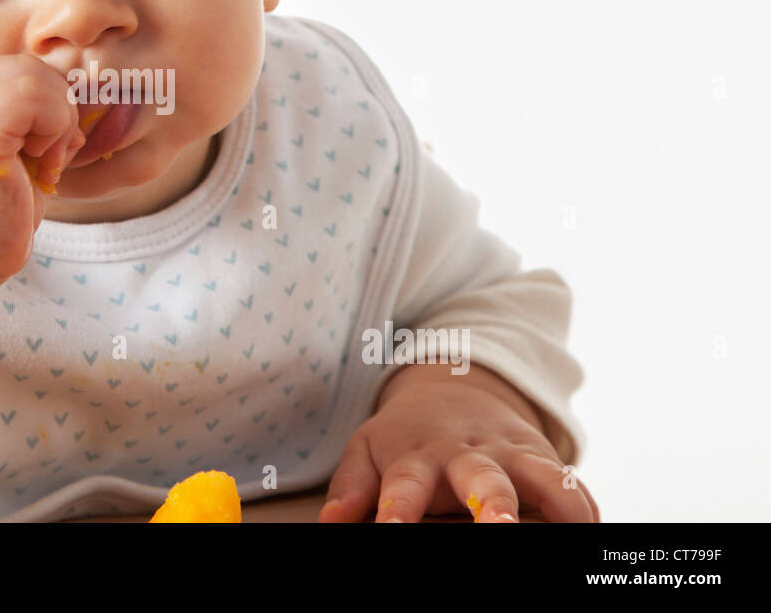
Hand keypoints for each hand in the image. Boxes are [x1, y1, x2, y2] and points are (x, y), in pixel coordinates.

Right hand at [0, 53, 85, 286]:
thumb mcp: (17, 162)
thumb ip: (40, 129)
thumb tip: (77, 114)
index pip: (24, 70)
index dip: (49, 107)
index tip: (42, 156)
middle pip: (32, 66)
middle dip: (57, 112)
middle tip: (46, 162)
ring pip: (36, 74)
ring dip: (57, 123)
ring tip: (40, 167)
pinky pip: (34, 93)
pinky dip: (53, 129)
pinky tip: (37, 168)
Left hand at [317, 363, 599, 522]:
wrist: (456, 387)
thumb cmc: (406, 436)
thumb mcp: (368, 451)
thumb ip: (351, 488)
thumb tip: (329, 525)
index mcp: (418, 454)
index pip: (405, 484)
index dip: (397, 509)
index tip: (390, 530)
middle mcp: (469, 454)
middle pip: (483, 479)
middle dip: (493, 504)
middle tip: (497, 526)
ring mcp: (512, 456)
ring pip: (543, 478)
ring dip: (556, 503)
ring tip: (571, 531)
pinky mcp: (545, 460)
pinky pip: (575, 487)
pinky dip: (587, 510)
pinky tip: (594, 535)